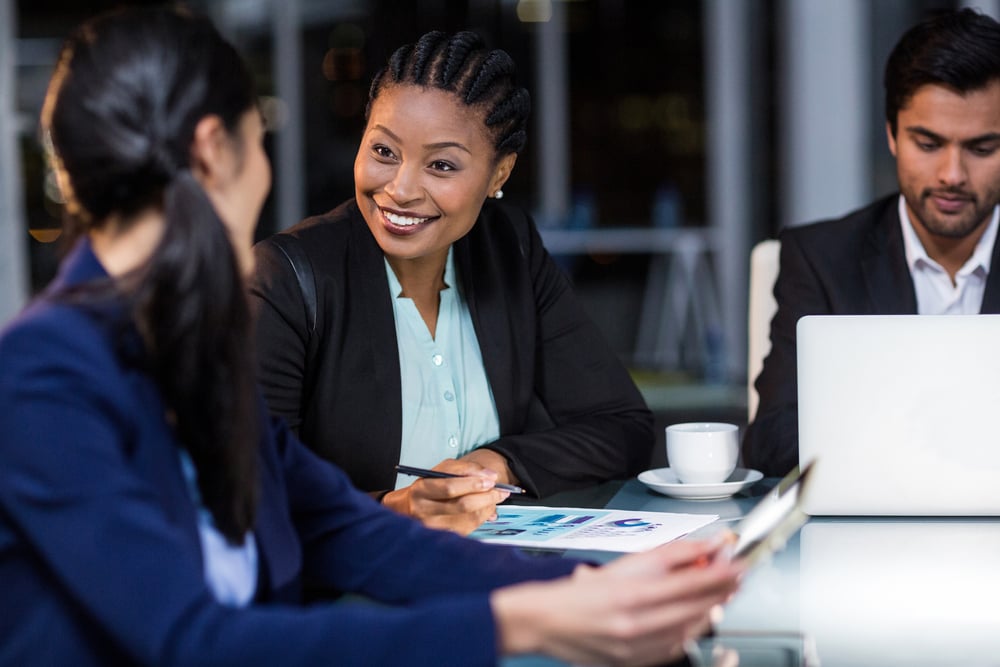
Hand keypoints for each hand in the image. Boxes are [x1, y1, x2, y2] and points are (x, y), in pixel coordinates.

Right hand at [381, 459, 509, 533]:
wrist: (409, 509)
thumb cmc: (430, 485)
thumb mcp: (442, 470)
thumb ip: (466, 469)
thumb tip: (490, 476)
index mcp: (421, 490)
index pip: (450, 488)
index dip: (473, 484)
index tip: (492, 479)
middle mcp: (424, 511)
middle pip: (462, 505)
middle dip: (487, 496)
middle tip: (502, 490)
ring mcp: (434, 528)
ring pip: (469, 518)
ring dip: (488, 506)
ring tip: (496, 497)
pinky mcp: (444, 537)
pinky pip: (471, 527)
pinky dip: (483, 516)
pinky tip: (485, 508)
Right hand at [491, 538, 744, 665]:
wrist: (549, 622)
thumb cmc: (583, 592)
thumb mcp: (626, 564)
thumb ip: (670, 555)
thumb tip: (705, 546)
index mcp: (631, 593)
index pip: (690, 582)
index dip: (720, 573)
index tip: (738, 564)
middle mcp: (636, 623)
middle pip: (694, 608)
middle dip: (721, 591)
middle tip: (737, 577)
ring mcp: (637, 648)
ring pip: (689, 631)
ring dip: (710, 611)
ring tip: (720, 595)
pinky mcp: (636, 663)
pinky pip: (675, 649)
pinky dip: (689, 632)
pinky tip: (695, 619)